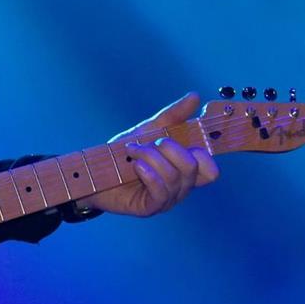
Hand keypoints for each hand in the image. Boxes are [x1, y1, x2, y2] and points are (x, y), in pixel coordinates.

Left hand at [82, 92, 218, 218]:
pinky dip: (149, 174)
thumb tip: (195, 96)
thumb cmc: (124, 154)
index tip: (182, 140)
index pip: (210, 171)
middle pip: (192, 168)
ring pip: (174, 178)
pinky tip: (136, 166)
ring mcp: (166, 200)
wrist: (93, 172)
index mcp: (184, 171)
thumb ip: (173, 115)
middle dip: (169, 148)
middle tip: (148, 143)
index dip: (203, 155)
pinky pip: (161, 193)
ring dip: (151, 158)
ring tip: (133, 152)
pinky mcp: (150, 208)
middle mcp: (179, 188)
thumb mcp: (149, 130)